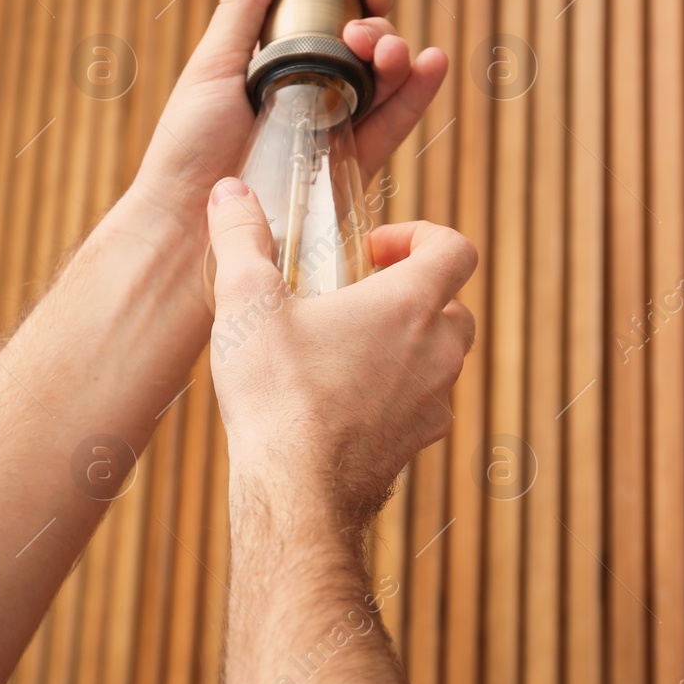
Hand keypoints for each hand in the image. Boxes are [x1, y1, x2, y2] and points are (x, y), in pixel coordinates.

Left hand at [128, 0, 447, 241]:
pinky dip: (419, 93)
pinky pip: (392, 126)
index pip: (327, 21)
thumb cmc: (188, 150)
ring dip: (398, 54)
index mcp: (276, 66)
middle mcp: (309, 95)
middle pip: (363, 48)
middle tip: (360, 36)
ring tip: (389, 52)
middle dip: (376, 27)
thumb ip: (245, 6)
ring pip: (383, 82)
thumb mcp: (213, 65)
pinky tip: (432, 64)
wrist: (192, 228)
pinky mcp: (349, 169)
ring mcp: (332, 131)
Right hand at [204, 177, 476, 532]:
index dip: (422, 236)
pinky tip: (343, 399)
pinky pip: (422, 405)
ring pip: (441, 359)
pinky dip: (396, 393)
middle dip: (413, 293)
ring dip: (406, 345)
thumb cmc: (278, 395)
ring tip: (346, 347)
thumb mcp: (248, 301)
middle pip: (453, 305)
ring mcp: (433, 403)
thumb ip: (241, 237)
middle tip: (359, 296)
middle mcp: (437, 352)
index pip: (455, 248)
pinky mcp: (416, 444)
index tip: (374, 248)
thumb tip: (228, 191)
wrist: (294, 493)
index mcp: (411, 305)